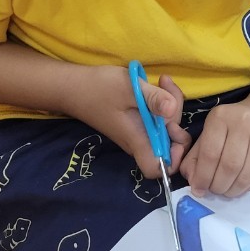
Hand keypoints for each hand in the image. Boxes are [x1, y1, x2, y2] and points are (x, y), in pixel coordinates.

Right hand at [63, 65, 189, 179]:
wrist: (73, 87)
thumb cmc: (98, 89)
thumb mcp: (129, 88)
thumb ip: (152, 99)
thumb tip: (172, 110)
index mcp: (137, 139)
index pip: (158, 168)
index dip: (174, 157)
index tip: (173, 130)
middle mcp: (139, 140)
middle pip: (169, 142)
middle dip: (176, 115)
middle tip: (167, 89)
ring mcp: (138, 132)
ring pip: (165, 127)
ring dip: (171, 104)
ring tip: (162, 81)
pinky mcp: (137, 122)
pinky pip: (157, 118)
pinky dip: (162, 103)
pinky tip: (159, 83)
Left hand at [181, 97, 249, 197]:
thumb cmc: (232, 126)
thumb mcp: (209, 133)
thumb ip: (195, 158)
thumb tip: (195, 185)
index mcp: (221, 117)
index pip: (210, 154)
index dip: (202, 177)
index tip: (199, 189)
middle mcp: (244, 124)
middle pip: (228, 167)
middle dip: (217, 186)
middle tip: (213, 190)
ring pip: (244, 176)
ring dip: (231, 190)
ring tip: (225, 190)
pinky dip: (245, 188)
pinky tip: (239, 185)